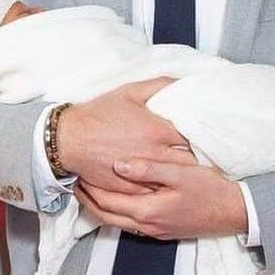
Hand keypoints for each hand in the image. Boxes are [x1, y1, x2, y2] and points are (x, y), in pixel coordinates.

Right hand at [56, 79, 194, 193]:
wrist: (69, 139)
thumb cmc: (99, 114)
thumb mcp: (129, 92)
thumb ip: (159, 85)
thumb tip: (182, 82)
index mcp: (157, 130)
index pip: (194, 137)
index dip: (202, 137)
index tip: (205, 136)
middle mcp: (154, 154)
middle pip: (189, 161)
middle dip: (197, 158)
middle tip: (202, 155)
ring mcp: (143, 174)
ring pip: (174, 179)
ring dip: (182, 175)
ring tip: (190, 172)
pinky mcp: (131, 188)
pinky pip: (155, 192)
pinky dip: (163, 188)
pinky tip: (167, 184)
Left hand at [75, 158, 246, 238]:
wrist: (235, 213)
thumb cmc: (211, 190)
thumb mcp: (181, 173)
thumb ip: (149, 169)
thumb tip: (118, 165)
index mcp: (147, 210)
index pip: (106, 202)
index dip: (89, 189)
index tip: (78, 173)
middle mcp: (147, 225)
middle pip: (106, 216)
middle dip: (88, 200)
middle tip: (76, 182)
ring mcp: (155, 231)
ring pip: (117, 222)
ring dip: (101, 207)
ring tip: (91, 189)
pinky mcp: (162, 230)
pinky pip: (130, 223)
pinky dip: (117, 211)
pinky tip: (118, 198)